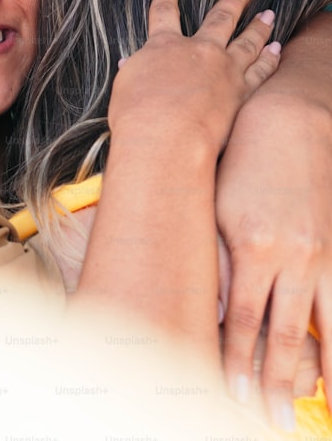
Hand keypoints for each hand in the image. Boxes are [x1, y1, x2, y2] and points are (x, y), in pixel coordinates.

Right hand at [108, 0, 280, 150]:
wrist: (165, 139)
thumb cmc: (136, 117)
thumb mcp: (124, 89)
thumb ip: (132, 71)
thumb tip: (130, 62)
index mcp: (163, 47)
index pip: (163, 11)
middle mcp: (198, 51)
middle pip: (221, 16)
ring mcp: (223, 69)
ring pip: (247, 41)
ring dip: (259, 26)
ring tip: (270, 14)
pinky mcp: (241, 92)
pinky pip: (260, 70)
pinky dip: (270, 58)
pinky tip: (277, 49)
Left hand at [216, 92, 331, 429]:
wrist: (295, 121)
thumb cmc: (245, 162)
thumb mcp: (219, 209)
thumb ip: (220, 262)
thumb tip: (211, 308)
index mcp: (254, 249)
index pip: (242, 321)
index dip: (237, 361)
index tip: (232, 393)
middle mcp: (296, 258)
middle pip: (288, 335)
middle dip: (278, 381)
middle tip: (274, 419)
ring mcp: (328, 253)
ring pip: (331, 324)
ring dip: (326, 371)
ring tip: (320, 402)